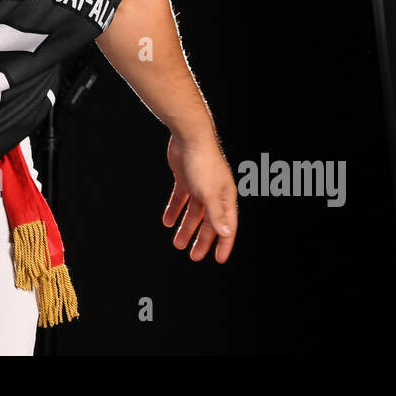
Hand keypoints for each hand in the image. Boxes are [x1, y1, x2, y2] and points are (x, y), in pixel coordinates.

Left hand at [163, 132, 237, 262]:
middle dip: (202, 240)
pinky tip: (167, 221)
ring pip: (194, 212)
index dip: (224, 244)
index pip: (228, 226)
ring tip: (178, 243)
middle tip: (194, 256)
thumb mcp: (210, 193)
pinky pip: (180, 199)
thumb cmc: (204, 163)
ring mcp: (199, 185)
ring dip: (186, 227)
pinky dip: (174, 210)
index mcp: (226, 197)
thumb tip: (226, 233)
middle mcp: (214, 193)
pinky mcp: (185, 178)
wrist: (189, 136)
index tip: (218, 259)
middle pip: (209, 222)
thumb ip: (216, 214)